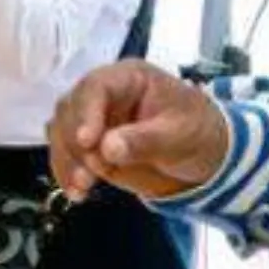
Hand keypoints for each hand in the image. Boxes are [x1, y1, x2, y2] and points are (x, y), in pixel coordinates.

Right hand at [46, 62, 230, 202]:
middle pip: (71, 109)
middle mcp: (103, 93)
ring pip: (61, 131)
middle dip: (73, 143)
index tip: (87, 143)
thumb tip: (107, 148)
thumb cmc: (199, 132)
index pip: (96, 87)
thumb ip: (145, 140)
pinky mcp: (89, 142)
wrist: (206, 154)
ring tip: (80, 188)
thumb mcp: (180, 135)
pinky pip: (66, 152)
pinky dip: (66, 171)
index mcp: (129, 78)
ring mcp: (93, 117)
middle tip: (85, 175)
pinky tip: (76, 191)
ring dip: (66, 160)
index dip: (86, 112)